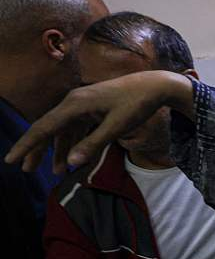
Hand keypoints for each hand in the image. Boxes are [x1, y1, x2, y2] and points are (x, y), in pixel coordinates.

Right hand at [4, 71, 194, 172]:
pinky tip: (73, 159)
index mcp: (75, 104)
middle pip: (48, 128)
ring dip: (58, 151)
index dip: (27, 145)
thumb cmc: (137, 104)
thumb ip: (94, 144)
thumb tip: (72, 163)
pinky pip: (75, 128)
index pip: (43, 127)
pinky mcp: (92, 108)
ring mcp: (82, 104)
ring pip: (62, 130)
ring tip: (56, 173)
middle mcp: (73, 102)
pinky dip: (73, 143)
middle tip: (26, 170)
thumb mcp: (117, 126)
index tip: (10, 160)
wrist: (155, 85)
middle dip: (37, 150)